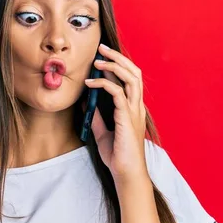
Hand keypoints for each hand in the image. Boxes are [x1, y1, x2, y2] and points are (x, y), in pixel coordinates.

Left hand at [84, 44, 149, 184]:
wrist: (126, 174)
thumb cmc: (118, 156)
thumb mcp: (102, 133)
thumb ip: (96, 117)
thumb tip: (86, 102)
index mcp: (133, 109)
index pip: (131, 79)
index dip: (119, 65)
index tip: (103, 57)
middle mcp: (136, 107)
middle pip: (134, 72)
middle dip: (118, 58)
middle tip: (102, 49)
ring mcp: (134, 111)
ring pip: (130, 78)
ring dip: (113, 65)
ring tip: (97, 60)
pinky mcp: (127, 118)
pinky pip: (117, 93)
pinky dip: (103, 84)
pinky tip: (90, 83)